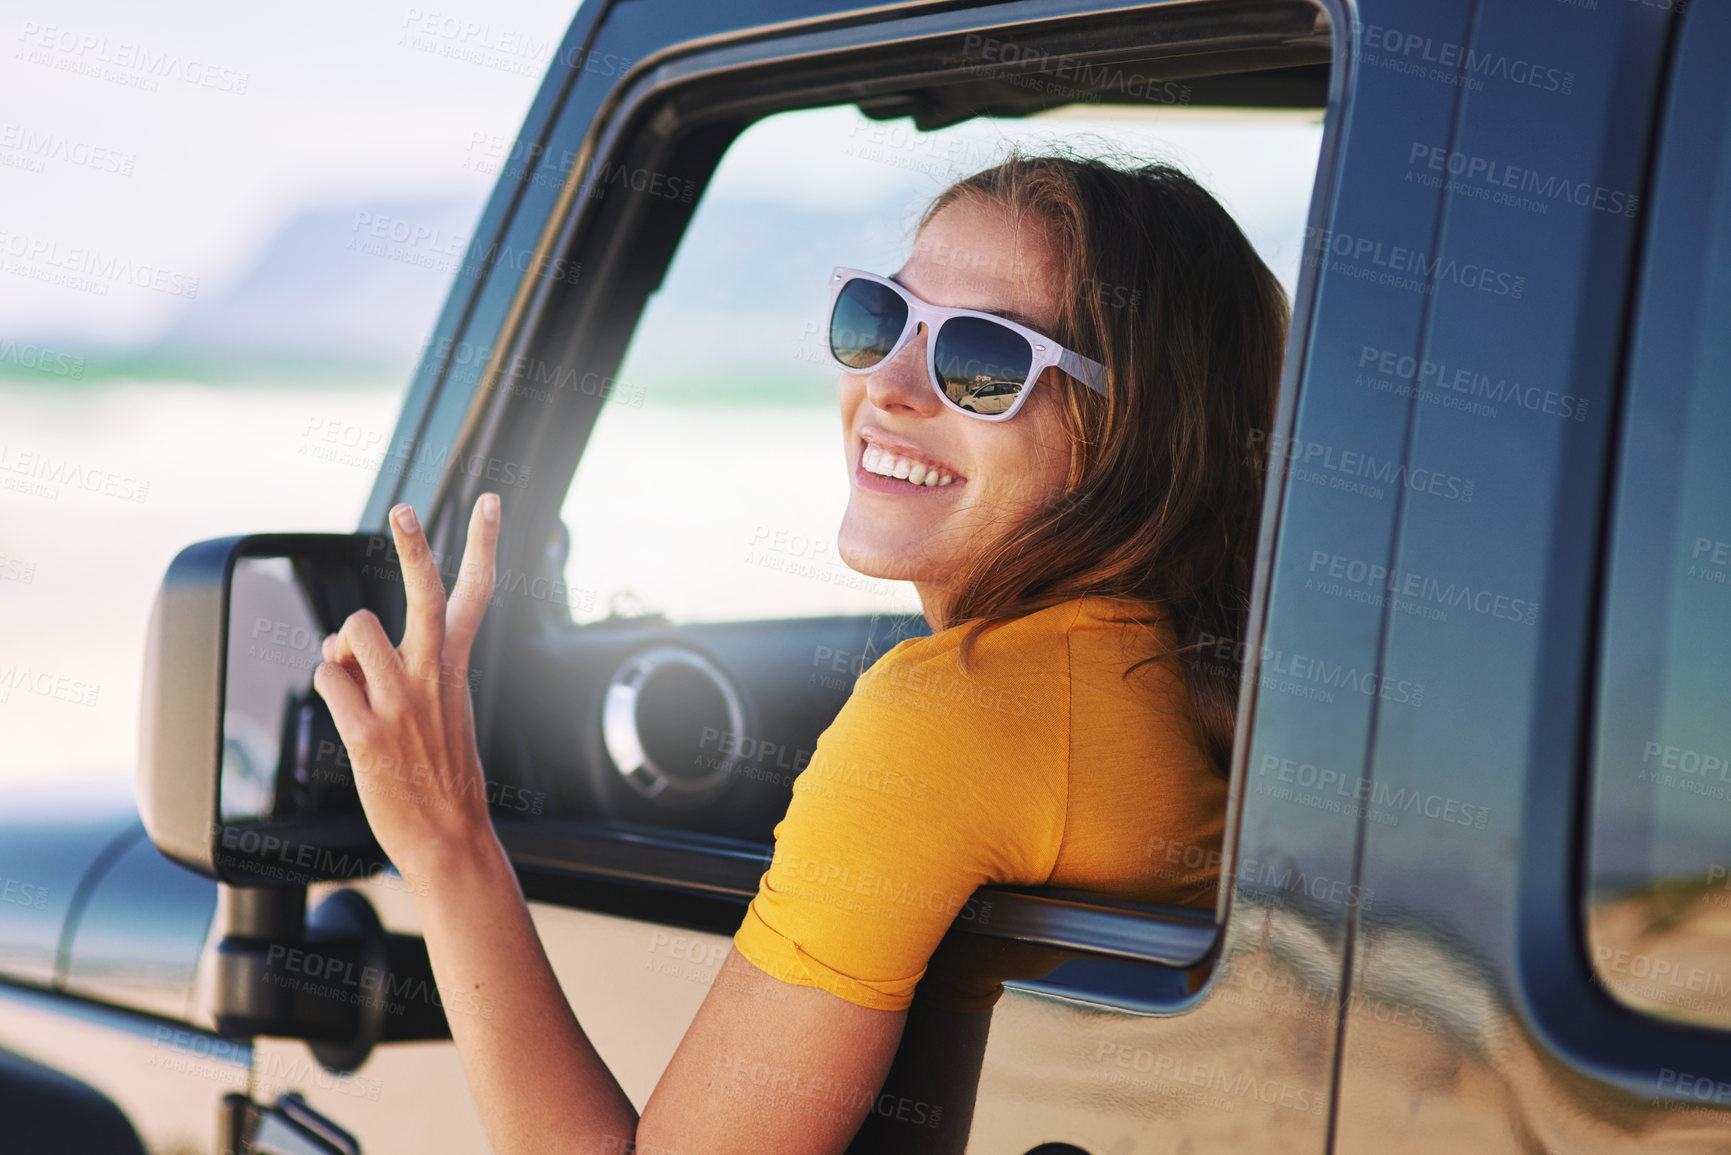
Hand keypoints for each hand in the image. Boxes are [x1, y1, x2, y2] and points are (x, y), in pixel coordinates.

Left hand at [313, 494, 500, 878]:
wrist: (451, 839)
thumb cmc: (443, 777)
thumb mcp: (444, 713)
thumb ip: (407, 671)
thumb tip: (352, 648)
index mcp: (455, 669)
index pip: (476, 595)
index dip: (484, 544)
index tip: (489, 503)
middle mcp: (433, 678)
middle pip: (426, 593)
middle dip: (415, 546)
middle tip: (404, 510)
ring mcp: (402, 704)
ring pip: (354, 631)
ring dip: (341, 648)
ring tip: (352, 677)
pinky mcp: (368, 734)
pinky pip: (327, 681)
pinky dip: (328, 688)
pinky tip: (346, 715)